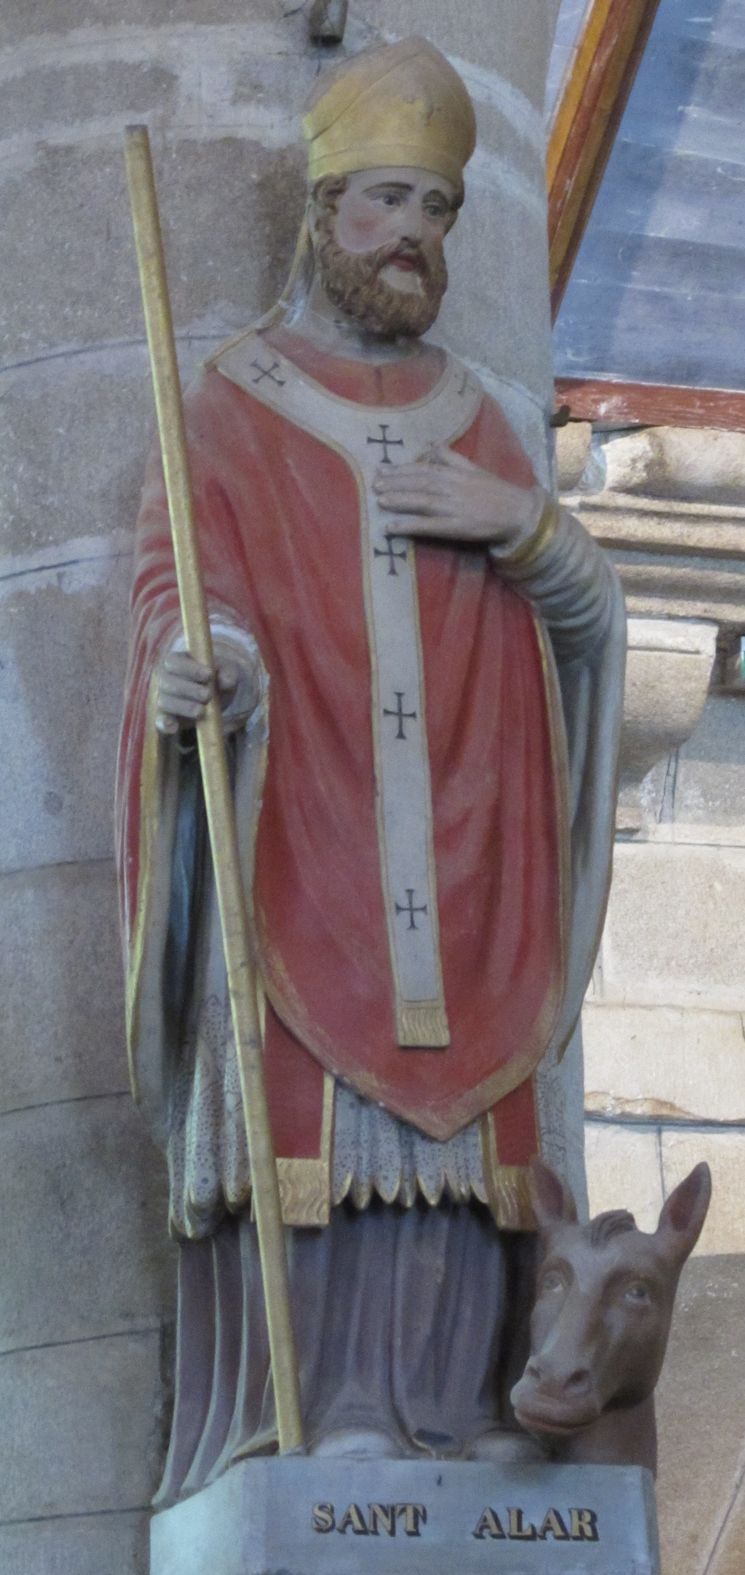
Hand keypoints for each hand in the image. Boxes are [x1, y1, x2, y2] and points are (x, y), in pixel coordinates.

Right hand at [155, 649, 252, 735]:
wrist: (214, 700)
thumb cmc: (216, 680)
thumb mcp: (225, 673)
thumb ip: (227, 673)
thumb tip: (225, 680)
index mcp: (175, 661)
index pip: (173, 661)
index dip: (190, 668)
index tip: (209, 675)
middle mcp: (164, 678)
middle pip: (166, 681)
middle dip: (188, 689)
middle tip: (207, 695)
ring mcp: (162, 698)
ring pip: (164, 701)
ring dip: (182, 706)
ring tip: (201, 711)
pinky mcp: (165, 717)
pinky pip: (159, 721)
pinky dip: (165, 724)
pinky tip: (174, 727)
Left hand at [373, 444, 543, 552]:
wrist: (518, 512)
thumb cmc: (495, 491)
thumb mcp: (473, 468)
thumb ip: (451, 457)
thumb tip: (430, 445)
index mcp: (455, 472)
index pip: (424, 468)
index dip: (401, 469)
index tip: (382, 469)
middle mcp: (452, 487)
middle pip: (419, 483)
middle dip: (395, 483)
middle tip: (374, 484)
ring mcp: (454, 507)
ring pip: (421, 501)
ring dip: (399, 500)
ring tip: (379, 500)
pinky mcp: (456, 527)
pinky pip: (429, 526)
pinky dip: (409, 526)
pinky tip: (392, 528)